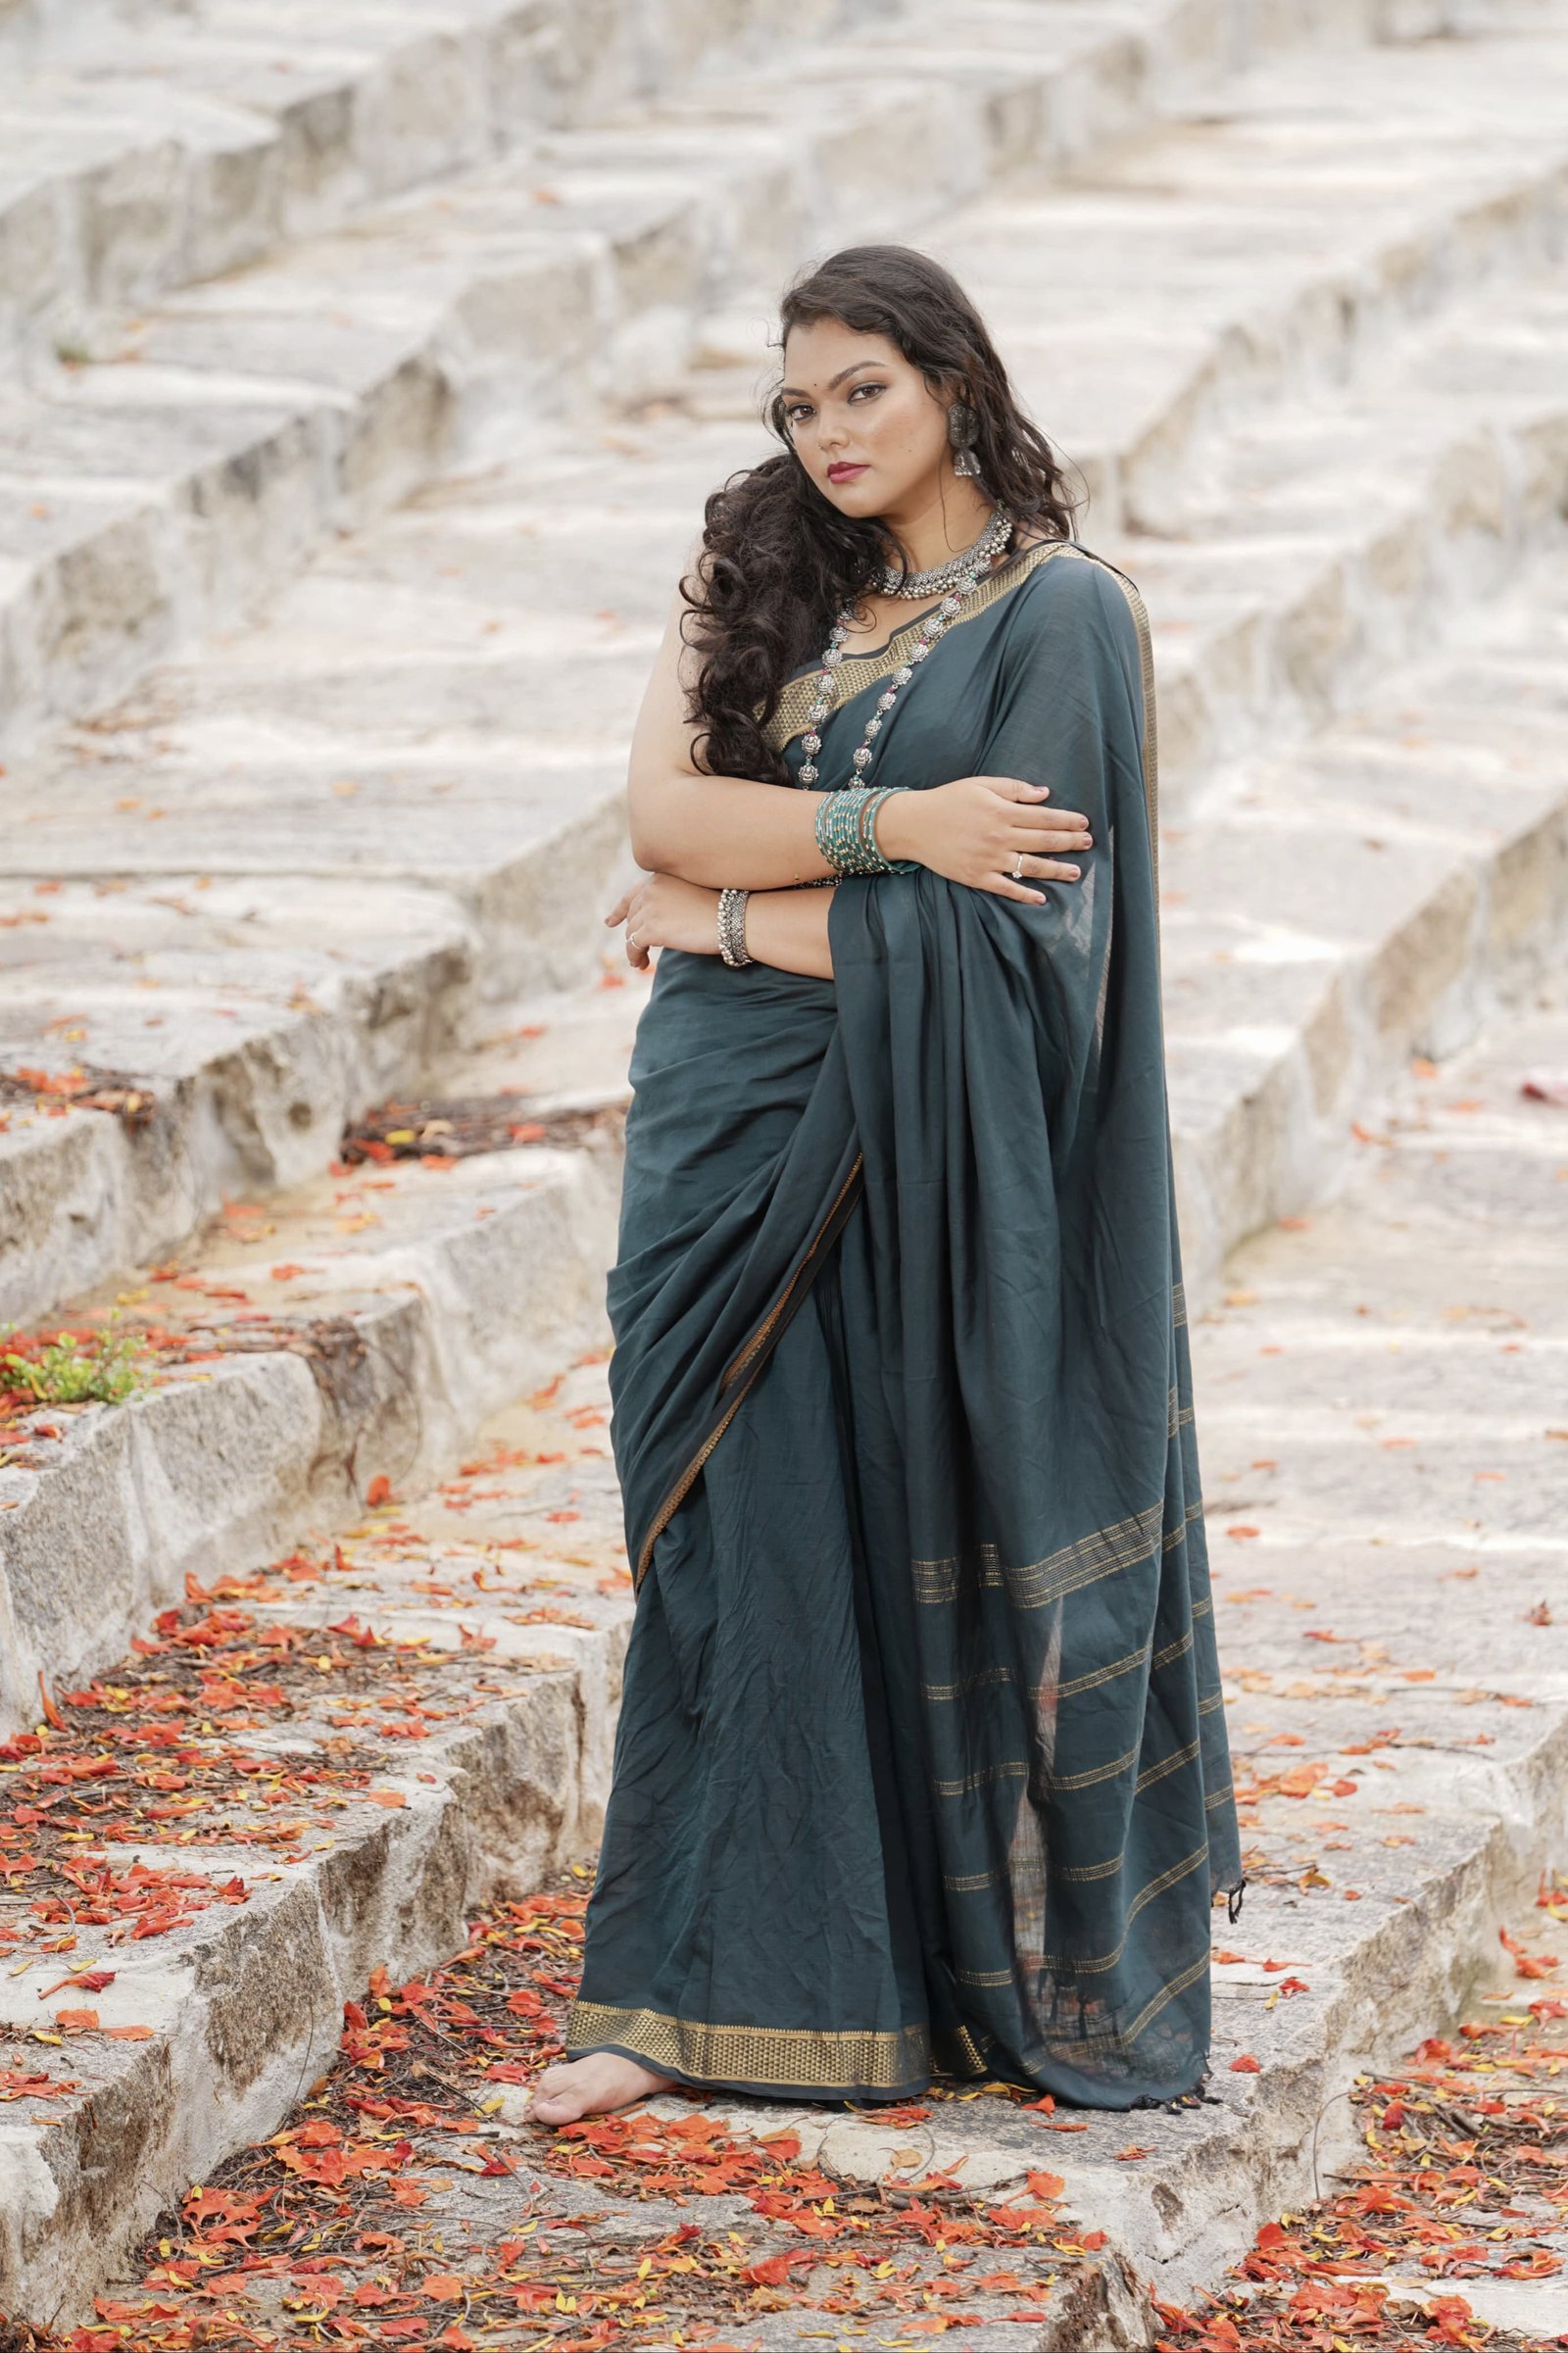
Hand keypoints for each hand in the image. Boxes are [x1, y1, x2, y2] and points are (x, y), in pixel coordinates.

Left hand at [605, 872, 721, 968]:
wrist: (734, 919)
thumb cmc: (723, 910)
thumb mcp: (692, 896)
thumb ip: (671, 902)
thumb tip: (655, 927)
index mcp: (661, 878)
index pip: (633, 894)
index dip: (619, 910)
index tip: (610, 922)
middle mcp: (652, 888)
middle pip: (632, 916)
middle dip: (633, 935)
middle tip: (637, 953)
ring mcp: (650, 908)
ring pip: (631, 932)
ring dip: (634, 949)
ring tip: (641, 963)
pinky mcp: (651, 928)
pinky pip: (633, 946)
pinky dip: (634, 957)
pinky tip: (641, 965)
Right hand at [877, 775, 1091, 904]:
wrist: (914, 825)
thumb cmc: (949, 800)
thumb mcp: (981, 785)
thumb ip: (1014, 789)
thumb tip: (1045, 794)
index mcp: (1002, 812)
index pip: (1044, 817)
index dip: (1067, 820)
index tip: (1084, 824)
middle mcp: (999, 837)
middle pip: (1043, 841)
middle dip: (1069, 843)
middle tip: (1088, 844)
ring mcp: (989, 860)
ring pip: (1031, 867)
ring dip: (1057, 870)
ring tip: (1076, 873)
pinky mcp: (977, 877)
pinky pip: (1006, 888)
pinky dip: (1025, 894)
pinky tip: (1041, 898)